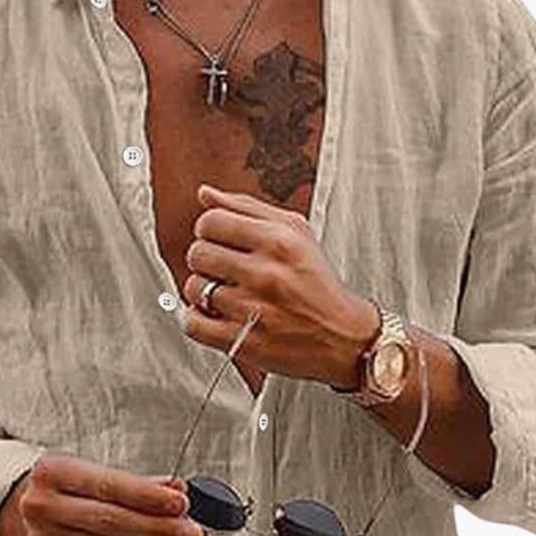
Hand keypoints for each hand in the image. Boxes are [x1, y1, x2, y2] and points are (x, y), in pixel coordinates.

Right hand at [0, 454, 205, 535]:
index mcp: (52, 474)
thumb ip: (133, 481)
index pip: (107, 486)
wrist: (16, 512)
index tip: (181, 500)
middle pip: (112, 522)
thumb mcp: (87, 470)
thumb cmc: (62, 486)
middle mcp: (44, 509)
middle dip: (160, 528)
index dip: (147, 495)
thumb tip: (177, 488)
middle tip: (194, 531)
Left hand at [181, 183, 379, 387]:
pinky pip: (193, 324)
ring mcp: (253, 310)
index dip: (209, 229)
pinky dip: (196, 319)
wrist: (342, 336)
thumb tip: (205, 193)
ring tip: (225, 293)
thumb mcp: (296, 232)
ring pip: (194, 287)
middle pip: (198, 253)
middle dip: (206, 259)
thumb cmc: (317, 283)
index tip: (219, 240)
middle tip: (223, 268)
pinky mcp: (243, 342)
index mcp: (278, 241)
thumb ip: (248, 208)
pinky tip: (213, 315)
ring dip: (203, 290)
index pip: (211, 221)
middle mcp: (265, 274)